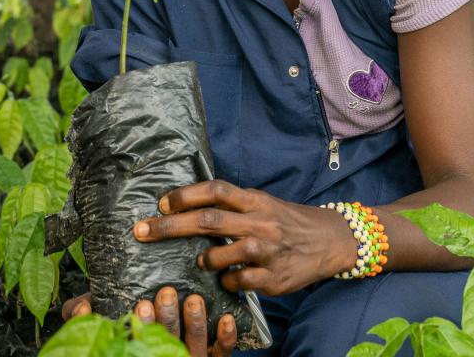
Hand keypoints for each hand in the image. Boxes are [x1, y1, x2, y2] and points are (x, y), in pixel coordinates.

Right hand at [61, 287, 235, 356]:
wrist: (161, 353)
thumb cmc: (132, 340)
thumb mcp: (109, 330)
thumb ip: (89, 320)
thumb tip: (79, 307)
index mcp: (138, 351)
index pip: (136, 343)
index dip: (140, 324)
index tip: (140, 303)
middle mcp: (164, 356)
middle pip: (166, 342)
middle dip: (166, 319)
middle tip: (166, 294)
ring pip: (195, 346)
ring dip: (195, 322)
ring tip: (193, 300)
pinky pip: (222, 353)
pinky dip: (225, 337)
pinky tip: (226, 318)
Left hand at [133, 179, 357, 295]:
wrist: (330, 240)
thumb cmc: (287, 221)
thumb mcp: (263, 203)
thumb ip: (233, 205)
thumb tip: (189, 206)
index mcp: (255, 200)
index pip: (216, 190)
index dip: (186, 195)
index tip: (162, 203)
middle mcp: (260, 222)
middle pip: (208, 221)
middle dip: (170, 226)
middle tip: (142, 230)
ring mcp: (268, 251)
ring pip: (221, 255)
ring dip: (203, 260)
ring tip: (201, 262)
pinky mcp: (274, 278)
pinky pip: (238, 282)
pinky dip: (226, 281)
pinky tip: (229, 279)